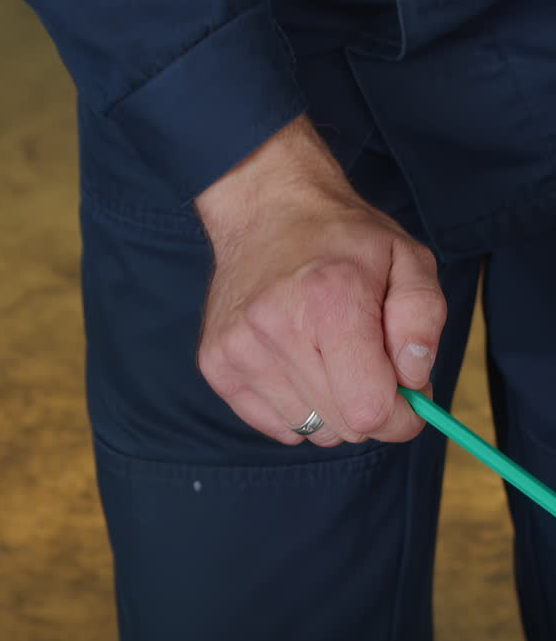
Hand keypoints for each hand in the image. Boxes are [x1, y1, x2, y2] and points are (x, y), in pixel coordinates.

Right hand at [193, 115, 446, 446]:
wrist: (266, 209)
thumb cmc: (343, 239)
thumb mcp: (407, 258)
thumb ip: (424, 318)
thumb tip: (413, 379)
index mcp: (331, 302)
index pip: (370, 411)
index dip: (402, 416)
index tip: (406, 395)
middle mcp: (276, 328)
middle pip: (343, 427)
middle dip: (370, 408)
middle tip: (369, 363)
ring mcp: (238, 349)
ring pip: (310, 431)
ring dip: (332, 406)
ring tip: (328, 354)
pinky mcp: (215, 364)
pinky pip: (276, 426)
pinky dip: (298, 406)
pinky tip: (298, 361)